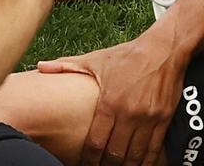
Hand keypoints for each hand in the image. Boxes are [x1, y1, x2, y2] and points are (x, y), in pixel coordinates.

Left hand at [37, 24, 187, 165]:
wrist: (163, 49)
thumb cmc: (126, 55)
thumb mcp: (95, 59)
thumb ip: (66, 66)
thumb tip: (39, 67)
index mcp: (108, 101)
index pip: (96, 141)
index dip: (90, 159)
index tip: (86, 163)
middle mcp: (128, 113)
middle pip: (115, 153)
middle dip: (106, 165)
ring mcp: (148, 118)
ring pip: (135, 155)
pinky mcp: (163, 119)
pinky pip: (154, 149)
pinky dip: (146, 161)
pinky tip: (138, 165)